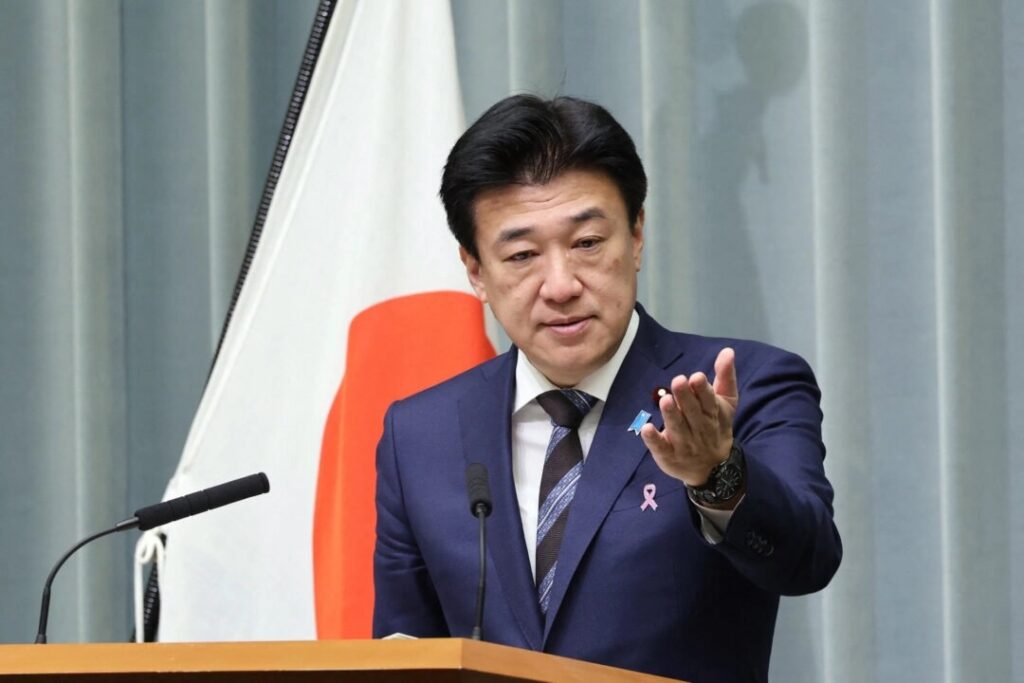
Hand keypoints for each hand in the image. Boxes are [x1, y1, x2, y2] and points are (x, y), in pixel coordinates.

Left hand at [640, 347, 738, 486]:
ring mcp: (684, 444)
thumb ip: (725, 377)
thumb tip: (727, 350)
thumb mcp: (725, 403)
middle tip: (678, 381)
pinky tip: (646, 428)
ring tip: (664, 400)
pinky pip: (661, 448)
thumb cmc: (716, 427)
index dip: (702, 390)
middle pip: (692, 412)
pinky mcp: (669, 456)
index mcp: (713, 414)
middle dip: (685, 397)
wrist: (714, 468)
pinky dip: (654, 439)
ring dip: (671, 415)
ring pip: (677, 428)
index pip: (708, 401)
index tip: (696, 377)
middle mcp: (699, 428)